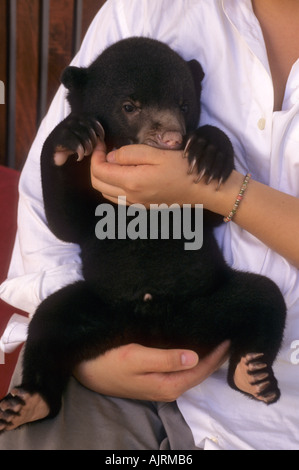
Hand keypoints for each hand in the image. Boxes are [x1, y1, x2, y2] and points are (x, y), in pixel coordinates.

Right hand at [73, 341, 229, 401]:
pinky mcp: (152, 377)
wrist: (82, 367)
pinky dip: (189, 356)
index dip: (215, 356)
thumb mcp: (135, 357)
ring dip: (202, 356)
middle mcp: (166, 388)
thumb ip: (165, 358)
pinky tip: (191, 344)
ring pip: (188, 370)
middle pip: (197, 372)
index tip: (228, 337)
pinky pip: (178, 367)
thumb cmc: (108, 360)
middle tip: (225, 334)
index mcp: (167, 385)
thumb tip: (195, 356)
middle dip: (213, 356)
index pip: (200, 370)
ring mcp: (159, 384)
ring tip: (213, 337)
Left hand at [90, 142, 220, 208]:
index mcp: (132, 182)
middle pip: (98, 184)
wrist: (201, 189)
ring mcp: (136, 204)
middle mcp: (130, 197)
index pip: (99, 171)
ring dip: (103, 176)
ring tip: (112, 159)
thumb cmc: (183, 169)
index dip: (95, 154)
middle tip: (103, 149)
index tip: (101, 142)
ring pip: (105, 193)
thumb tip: (111, 156)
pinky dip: (112, 185)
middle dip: (95, 165)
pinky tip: (123, 172)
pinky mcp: (142, 206)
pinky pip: (117, 198)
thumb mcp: (157, 154)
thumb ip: (130, 154)